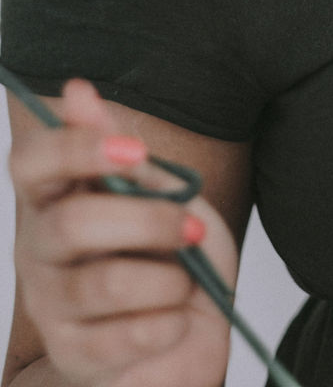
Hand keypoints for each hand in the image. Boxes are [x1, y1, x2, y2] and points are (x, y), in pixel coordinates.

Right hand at [9, 79, 236, 386]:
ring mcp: (50, 305)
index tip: (137, 150)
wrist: (192, 326)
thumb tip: (77, 88)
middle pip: (69, 225)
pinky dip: (165, 324)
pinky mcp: (73, 354)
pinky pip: (118, 339)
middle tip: (191, 226)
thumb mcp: (158, 187)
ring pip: (100, 284)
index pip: (31, 163)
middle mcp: (40, 248)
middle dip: (146, 222)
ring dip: (164, 279)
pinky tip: (176, 318)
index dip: (76, 149)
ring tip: (186, 279)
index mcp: (57, 196)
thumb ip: (118, 148)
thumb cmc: (170, 250)